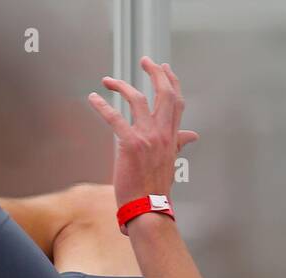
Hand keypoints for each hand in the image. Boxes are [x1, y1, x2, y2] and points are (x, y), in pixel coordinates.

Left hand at [88, 56, 197, 207]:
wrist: (149, 208)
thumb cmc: (156, 189)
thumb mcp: (171, 162)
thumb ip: (178, 143)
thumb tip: (192, 136)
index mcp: (172, 136)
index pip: (176, 101)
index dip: (171, 81)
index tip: (164, 68)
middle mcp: (163, 133)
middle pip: (164, 93)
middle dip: (155, 72)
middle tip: (145, 60)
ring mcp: (148, 137)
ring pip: (138, 99)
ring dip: (122, 86)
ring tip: (108, 80)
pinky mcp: (131, 145)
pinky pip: (116, 118)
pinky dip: (102, 106)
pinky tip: (93, 98)